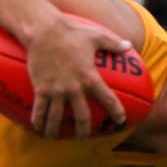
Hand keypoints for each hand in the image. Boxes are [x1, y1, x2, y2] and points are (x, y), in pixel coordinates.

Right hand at [24, 14, 131, 138]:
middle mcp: (74, 88)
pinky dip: (38, 121)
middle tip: (83, 136)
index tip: (120, 120)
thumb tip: (129, 47)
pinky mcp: (41, 89)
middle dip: (84, 131)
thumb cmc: (71, 31)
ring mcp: (56, 91)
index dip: (116, 111)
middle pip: (82, 117)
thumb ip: (113, 44)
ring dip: (55, 131)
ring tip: (53, 136)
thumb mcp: (96, 36)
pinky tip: (37, 128)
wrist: (43, 30)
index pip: (108, 99)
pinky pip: (39, 110)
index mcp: (90, 77)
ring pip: (56, 118)